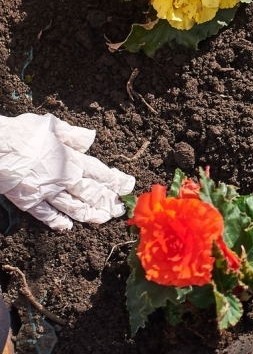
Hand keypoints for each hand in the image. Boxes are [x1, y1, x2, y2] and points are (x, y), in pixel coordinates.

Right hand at [0, 113, 134, 231]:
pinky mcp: (29, 202)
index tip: (128, 186)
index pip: (100, 173)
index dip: (116, 181)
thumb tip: (90, 138)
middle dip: (109, 201)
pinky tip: (66, 227)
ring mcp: (47, 193)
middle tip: (121, 208)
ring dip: (90, 214)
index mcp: (71, 160)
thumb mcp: (51, 126)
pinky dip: (57, 222)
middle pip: (91, 193)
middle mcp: (63, 179)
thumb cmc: (23, 134)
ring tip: (103, 219)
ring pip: (74, 207)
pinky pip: (46, 215)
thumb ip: (73, 135)